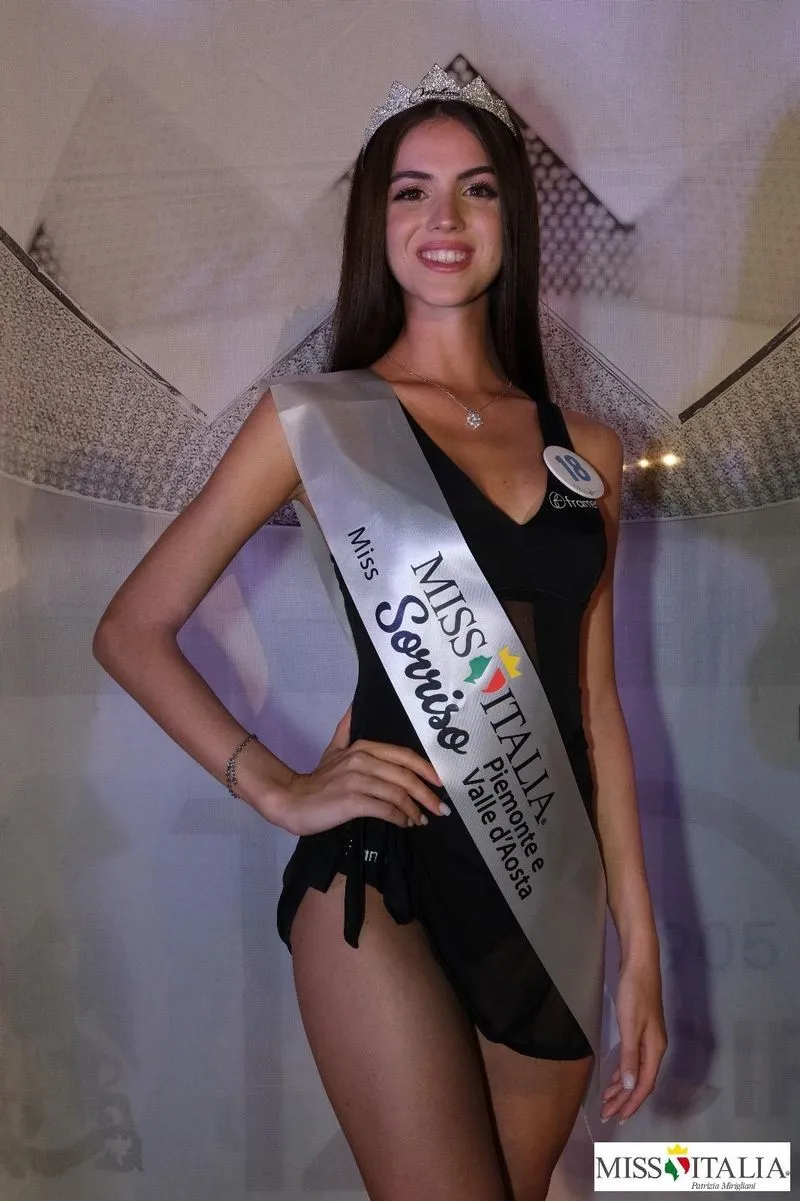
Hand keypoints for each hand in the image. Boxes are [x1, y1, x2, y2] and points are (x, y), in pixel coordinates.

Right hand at [276, 706, 447, 836]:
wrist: (291, 800)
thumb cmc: (318, 780)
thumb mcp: (332, 749)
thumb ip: (346, 729)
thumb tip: (354, 705)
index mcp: (362, 747)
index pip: (402, 755)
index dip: (425, 769)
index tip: (441, 782)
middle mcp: (361, 760)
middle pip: (404, 776)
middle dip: (426, 794)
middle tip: (440, 808)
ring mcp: (356, 780)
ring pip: (397, 793)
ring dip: (414, 809)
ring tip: (421, 819)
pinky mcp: (351, 801)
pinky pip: (385, 809)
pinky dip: (399, 818)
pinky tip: (404, 823)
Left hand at [600, 947, 667, 1123]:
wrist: (639, 963)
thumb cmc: (634, 993)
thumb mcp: (630, 1025)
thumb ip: (630, 1057)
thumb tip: (629, 1086)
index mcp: (654, 1048)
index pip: (644, 1084)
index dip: (631, 1103)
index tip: (617, 1117)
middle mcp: (654, 1047)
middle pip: (640, 1081)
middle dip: (624, 1100)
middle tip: (606, 1114)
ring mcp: (648, 1039)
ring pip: (635, 1072)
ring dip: (621, 1088)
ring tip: (606, 1101)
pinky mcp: (640, 1030)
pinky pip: (632, 1060)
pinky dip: (622, 1072)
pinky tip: (614, 1078)